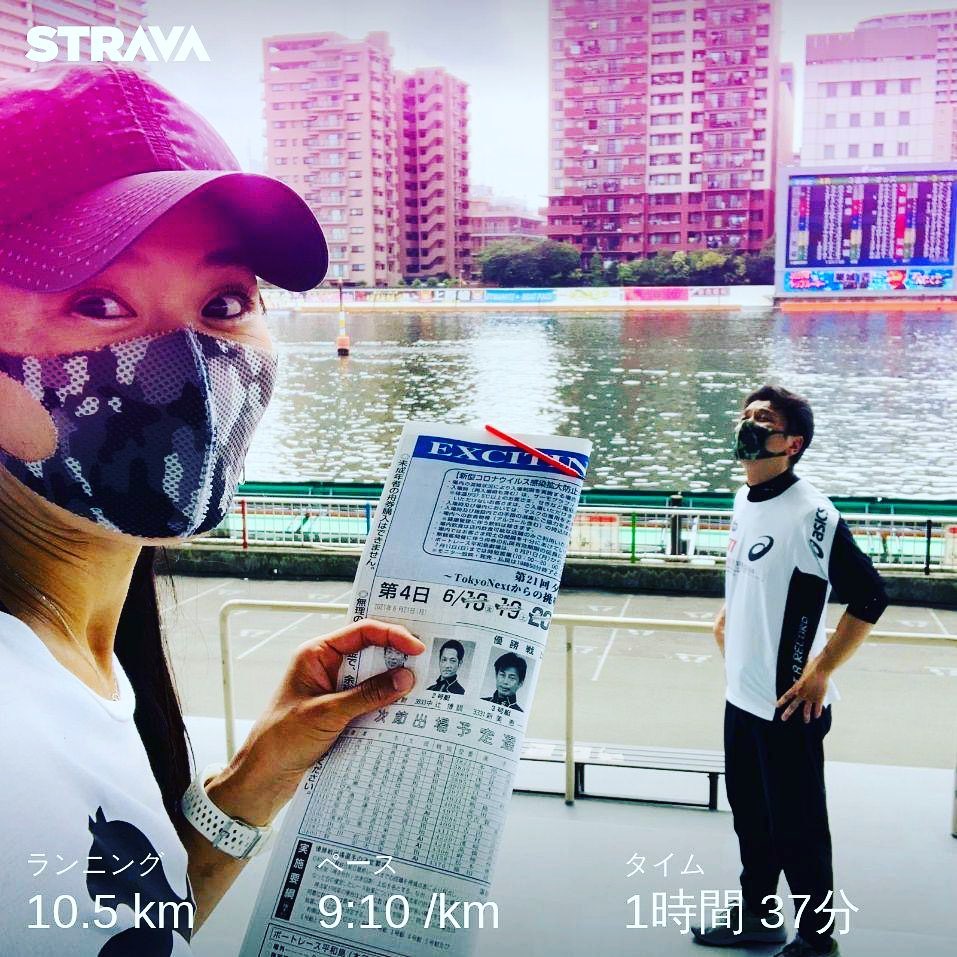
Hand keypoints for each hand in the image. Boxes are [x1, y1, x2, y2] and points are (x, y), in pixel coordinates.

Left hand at [208, 619, 425, 823]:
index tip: (417, 648)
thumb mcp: (327, 713)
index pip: (361, 632)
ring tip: (421, 688)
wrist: (262, 778)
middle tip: (426, 665)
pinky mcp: (340, 712)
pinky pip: (369, 700)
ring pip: (372, 677)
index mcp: (317, 654)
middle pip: (370, 652)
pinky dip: (386, 703)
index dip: (392, 635)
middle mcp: (327, 667)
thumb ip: (367, 695)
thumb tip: (405, 678)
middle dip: (397, 657)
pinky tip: (403, 710)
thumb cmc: (281, 739)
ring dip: (393, 683)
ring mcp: (334, 690)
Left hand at [775, 658, 829, 722]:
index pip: (787, 695)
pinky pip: (818, 707)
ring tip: (806, 722)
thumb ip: (803, 673)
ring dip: (806, 716)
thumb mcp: (804, 670)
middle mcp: (802, 693)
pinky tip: (817, 716)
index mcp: (797, 686)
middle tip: (783, 719)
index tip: (777, 706)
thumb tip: (803, 663)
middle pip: (793, 705)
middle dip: (788, 712)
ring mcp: (811, 696)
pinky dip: (817, 712)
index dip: (781, 701)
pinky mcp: (819, 697)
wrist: (821, 668)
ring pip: (807, 709)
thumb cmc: (812, 666)